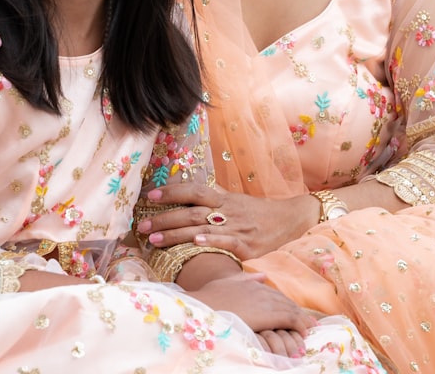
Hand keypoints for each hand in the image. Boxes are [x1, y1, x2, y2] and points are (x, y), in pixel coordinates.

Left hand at [137, 183, 315, 259]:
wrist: (292, 220)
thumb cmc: (259, 213)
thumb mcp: (236, 202)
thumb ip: (214, 200)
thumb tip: (188, 197)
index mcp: (223, 198)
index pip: (193, 190)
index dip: (171, 191)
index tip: (150, 195)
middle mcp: (226, 210)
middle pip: (190, 211)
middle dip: (164, 218)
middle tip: (142, 225)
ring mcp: (236, 227)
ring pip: (200, 226)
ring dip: (175, 234)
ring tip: (153, 240)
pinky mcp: (246, 245)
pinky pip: (225, 241)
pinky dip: (210, 241)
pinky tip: (195, 243)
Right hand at [185, 272, 313, 356]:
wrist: (201, 308)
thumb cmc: (207, 299)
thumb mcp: (225, 284)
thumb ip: (244, 278)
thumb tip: (262, 275)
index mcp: (251, 284)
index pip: (274, 295)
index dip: (286, 304)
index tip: (295, 313)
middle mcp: (260, 290)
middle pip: (284, 301)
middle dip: (297, 312)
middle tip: (308, 322)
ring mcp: (264, 302)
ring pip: (289, 309)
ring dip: (300, 320)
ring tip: (309, 328)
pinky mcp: (267, 314)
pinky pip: (289, 319)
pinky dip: (298, 325)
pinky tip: (304, 331)